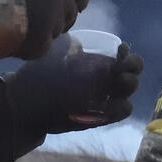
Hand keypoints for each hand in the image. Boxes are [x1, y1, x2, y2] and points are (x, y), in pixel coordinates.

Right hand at [0, 0, 88, 58]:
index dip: (75, 1)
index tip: (66, 7)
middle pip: (71, 14)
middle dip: (59, 19)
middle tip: (38, 22)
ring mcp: (52, 19)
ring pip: (57, 32)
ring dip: (44, 33)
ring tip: (19, 27)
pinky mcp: (42, 41)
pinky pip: (43, 48)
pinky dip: (31, 47)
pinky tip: (13, 39)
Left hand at [3, 38, 143, 134]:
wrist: (27, 101)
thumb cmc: (39, 74)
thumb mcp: (56, 51)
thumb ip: (72, 45)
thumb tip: (81, 44)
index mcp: (99, 64)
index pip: (125, 59)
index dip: (128, 54)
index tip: (121, 49)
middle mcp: (105, 82)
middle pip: (133, 74)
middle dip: (133, 67)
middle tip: (122, 66)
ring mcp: (104, 100)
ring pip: (128, 94)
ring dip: (129, 85)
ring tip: (119, 80)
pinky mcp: (100, 117)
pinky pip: (121, 111)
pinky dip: (120, 106)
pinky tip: (109, 101)